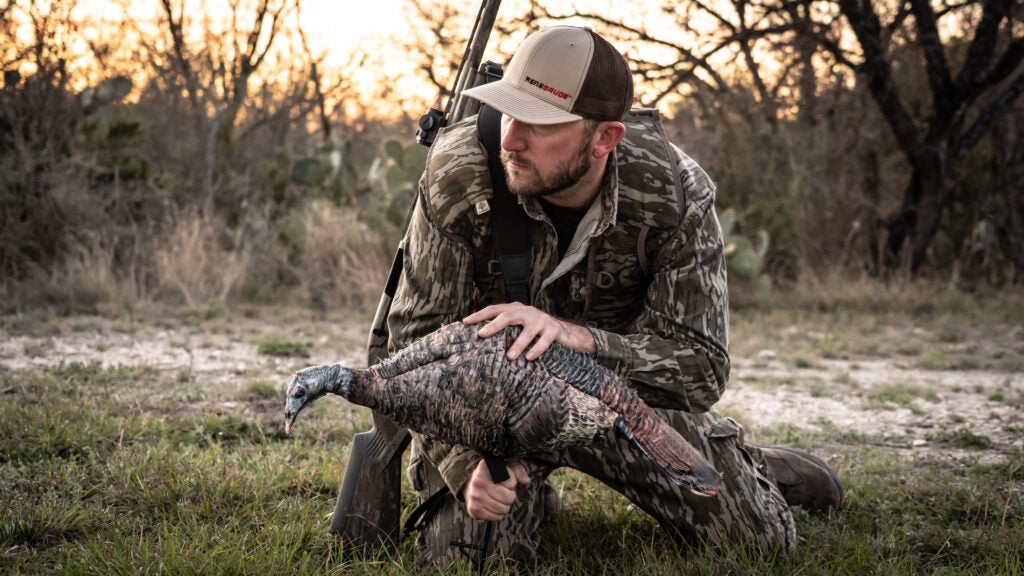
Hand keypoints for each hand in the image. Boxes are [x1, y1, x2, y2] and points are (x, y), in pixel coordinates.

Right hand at [462, 458, 530, 520]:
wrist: (470, 485)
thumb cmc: (493, 474)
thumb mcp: (506, 466)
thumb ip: (518, 470)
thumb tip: (527, 481)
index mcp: (486, 467)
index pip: (512, 483)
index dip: (512, 483)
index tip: (503, 480)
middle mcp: (478, 481)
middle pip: (509, 498)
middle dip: (510, 496)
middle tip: (503, 492)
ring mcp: (474, 496)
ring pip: (504, 509)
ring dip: (505, 506)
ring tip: (498, 499)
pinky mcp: (473, 509)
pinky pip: (496, 517)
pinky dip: (498, 514)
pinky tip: (493, 506)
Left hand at [464, 303, 596, 360]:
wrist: (565, 333)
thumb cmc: (535, 333)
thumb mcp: (518, 327)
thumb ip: (504, 330)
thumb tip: (478, 340)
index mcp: (516, 310)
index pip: (494, 309)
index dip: (480, 315)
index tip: (465, 322)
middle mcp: (527, 312)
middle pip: (508, 315)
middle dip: (494, 325)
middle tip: (482, 334)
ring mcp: (541, 319)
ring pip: (527, 331)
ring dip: (518, 344)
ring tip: (509, 356)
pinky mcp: (553, 329)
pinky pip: (544, 340)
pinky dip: (536, 349)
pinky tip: (529, 358)